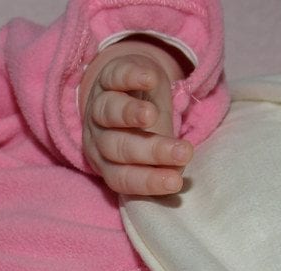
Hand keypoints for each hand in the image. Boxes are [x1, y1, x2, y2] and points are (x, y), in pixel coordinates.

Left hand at [81, 42, 192, 195]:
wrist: (129, 88)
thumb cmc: (145, 129)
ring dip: (129, 114)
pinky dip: (130, 78)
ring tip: (152, 115)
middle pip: (117, 147)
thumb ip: (161, 163)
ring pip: (108, 112)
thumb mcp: (154, 149)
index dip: (146, 182)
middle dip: (150, 151)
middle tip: (182, 153)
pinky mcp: (108, 77)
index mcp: (108, 163)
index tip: (175, 182)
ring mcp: (99, 106)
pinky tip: (150, 79)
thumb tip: (176, 178)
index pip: (121, 177)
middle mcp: (98, 137)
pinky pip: (114, 77)